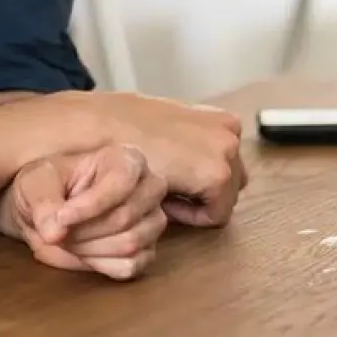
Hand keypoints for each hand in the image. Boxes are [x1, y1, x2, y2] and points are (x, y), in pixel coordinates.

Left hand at [0, 144, 167, 280]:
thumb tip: (54, 233)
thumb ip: (44, 205)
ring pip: (130, 244)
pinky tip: (85, 252)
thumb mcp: (35, 185)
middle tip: (59, 229)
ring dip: (90, 248)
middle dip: (85, 230)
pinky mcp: (148, 251)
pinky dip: (100, 264)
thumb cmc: (47, 187)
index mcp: (126, 159)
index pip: (121, 182)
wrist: (49, 213)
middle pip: (125, 217)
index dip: (90, 205)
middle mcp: (149, 188)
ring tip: (69, 238)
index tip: (61, 218)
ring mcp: (152, 221)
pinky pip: (131, 266)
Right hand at [59, 92, 246, 227]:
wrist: (105, 129)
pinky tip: (164, 201)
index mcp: (220, 120)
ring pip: (224, 200)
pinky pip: (215, 215)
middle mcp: (230, 133)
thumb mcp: (166, 126)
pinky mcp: (218, 176)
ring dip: (197, 203)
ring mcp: (228, 152)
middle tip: (169, 191)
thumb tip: (195, 164)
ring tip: (164, 194)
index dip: (199, 182)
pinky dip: (191, 216)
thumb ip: (190, 142)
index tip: (172, 182)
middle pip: (232, 183)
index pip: (227, 165)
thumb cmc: (126, 128)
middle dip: (203, 193)